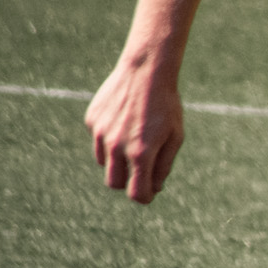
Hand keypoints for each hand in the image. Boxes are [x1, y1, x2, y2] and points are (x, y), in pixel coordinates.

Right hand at [87, 58, 184, 203]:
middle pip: (114, 183)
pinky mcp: (92, 120)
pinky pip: (99, 140)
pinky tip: (124, 121)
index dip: (144, 197)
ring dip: (118, 160)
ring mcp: (101, 133)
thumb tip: (154, 188)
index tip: (149, 193)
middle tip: (141, 171)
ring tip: (135, 140)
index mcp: (141, 153)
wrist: (146, 71)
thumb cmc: (167, 106)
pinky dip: (110, 139)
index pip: (136, 193)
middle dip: (128, 182)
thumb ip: (164, 165)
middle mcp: (116, 146)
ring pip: (104, 162)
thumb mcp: (175, 137)